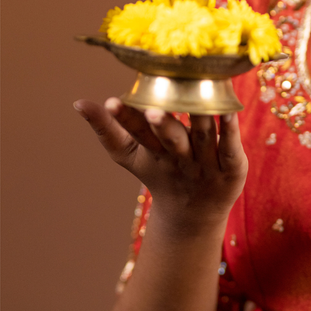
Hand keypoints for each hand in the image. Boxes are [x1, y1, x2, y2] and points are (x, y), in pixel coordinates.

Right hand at [73, 98, 247, 224]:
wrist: (196, 212)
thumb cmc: (162, 171)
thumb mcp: (133, 154)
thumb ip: (108, 129)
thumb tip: (78, 103)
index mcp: (153, 153)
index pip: (136, 135)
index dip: (123, 120)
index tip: (110, 102)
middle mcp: (180, 158)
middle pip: (170, 141)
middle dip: (161, 126)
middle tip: (152, 110)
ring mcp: (207, 165)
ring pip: (204, 139)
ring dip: (200, 120)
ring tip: (197, 98)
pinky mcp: (233, 168)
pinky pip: (231, 147)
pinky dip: (230, 131)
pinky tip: (230, 110)